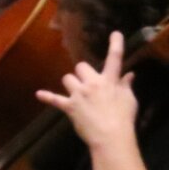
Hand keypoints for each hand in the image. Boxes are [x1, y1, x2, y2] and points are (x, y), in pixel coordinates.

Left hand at [35, 30, 139, 151]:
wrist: (110, 136)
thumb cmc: (123, 118)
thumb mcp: (130, 100)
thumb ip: (126, 86)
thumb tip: (129, 75)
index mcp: (110, 80)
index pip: (114, 58)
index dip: (115, 44)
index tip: (115, 33)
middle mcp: (92, 83)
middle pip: (81, 66)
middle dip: (84, 72)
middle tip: (89, 82)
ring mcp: (78, 94)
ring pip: (67, 78)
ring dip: (71, 83)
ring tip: (76, 92)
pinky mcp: (69, 106)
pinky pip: (54, 99)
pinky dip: (47, 97)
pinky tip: (38, 94)